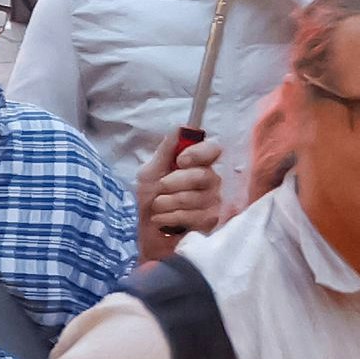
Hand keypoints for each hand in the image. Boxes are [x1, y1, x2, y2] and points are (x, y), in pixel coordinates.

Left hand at [138, 133, 224, 257]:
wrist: (145, 231)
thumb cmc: (149, 198)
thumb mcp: (150, 172)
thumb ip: (165, 151)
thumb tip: (179, 128)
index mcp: (199, 164)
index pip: (213, 150)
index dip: (199, 153)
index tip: (181, 160)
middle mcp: (212, 181)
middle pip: (203, 175)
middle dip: (173, 182)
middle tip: (160, 188)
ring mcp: (214, 202)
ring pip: (195, 198)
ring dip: (166, 203)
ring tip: (157, 206)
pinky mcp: (211, 222)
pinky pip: (192, 216)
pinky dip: (169, 217)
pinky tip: (161, 219)